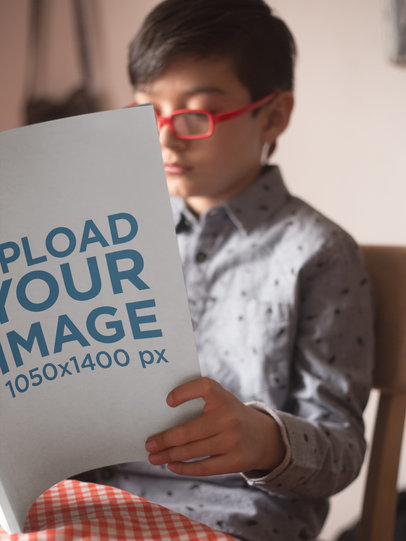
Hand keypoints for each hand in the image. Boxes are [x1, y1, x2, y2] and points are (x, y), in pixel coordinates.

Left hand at [145, 377, 285, 475]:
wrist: (263, 436)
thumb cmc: (229, 415)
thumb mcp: (221, 401)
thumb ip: (198, 402)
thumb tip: (161, 418)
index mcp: (222, 397)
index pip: (203, 386)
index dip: (184, 392)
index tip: (167, 401)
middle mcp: (229, 417)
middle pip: (188, 431)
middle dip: (164, 439)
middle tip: (149, 443)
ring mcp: (233, 440)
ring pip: (192, 451)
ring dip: (169, 455)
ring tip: (154, 457)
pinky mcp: (235, 461)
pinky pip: (203, 467)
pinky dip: (184, 468)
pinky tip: (171, 465)